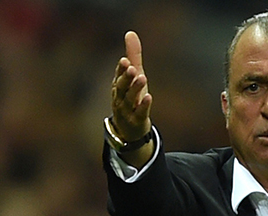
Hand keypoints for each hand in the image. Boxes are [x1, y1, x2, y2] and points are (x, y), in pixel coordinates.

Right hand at [110, 31, 153, 166]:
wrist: (128, 129)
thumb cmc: (132, 98)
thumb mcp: (133, 77)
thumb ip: (133, 56)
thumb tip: (131, 32)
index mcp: (118, 86)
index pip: (118, 76)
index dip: (120, 69)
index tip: (124, 60)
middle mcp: (120, 97)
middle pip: (121, 87)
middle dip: (125, 77)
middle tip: (132, 67)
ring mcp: (127, 110)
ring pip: (129, 99)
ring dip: (135, 89)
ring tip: (142, 78)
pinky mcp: (136, 120)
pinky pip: (139, 113)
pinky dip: (143, 105)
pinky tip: (149, 97)